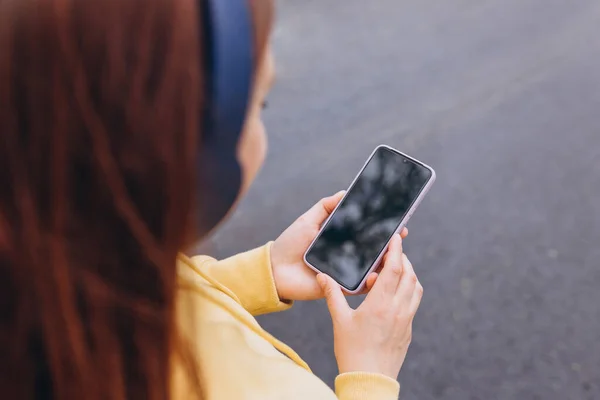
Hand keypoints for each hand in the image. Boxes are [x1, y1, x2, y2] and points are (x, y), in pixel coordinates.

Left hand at [270, 191, 407, 300]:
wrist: (275, 269)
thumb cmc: (290, 243)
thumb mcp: (308, 220)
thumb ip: (326, 206)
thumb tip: (345, 192)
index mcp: (342, 240)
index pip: (367, 234)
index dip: (383, 229)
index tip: (398, 222)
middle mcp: (347, 256)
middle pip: (375, 251)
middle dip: (391, 245)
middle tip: (401, 236)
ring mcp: (346, 272)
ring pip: (372, 269)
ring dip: (386, 263)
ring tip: (394, 254)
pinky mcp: (341, 288)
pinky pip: (360, 287)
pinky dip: (371, 282)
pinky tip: (377, 273)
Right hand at [317, 234, 422, 378]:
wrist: (370, 380)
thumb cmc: (352, 351)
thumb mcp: (339, 320)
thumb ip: (332, 295)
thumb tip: (322, 277)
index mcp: (380, 304)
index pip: (394, 269)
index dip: (396, 251)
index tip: (395, 239)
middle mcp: (398, 310)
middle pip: (409, 275)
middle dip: (403, 260)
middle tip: (392, 254)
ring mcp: (406, 320)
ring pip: (415, 289)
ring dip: (409, 275)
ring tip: (395, 271)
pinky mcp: (408, 330)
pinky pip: (414, 303)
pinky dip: (409, 290)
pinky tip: (395, 293)